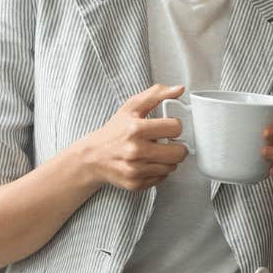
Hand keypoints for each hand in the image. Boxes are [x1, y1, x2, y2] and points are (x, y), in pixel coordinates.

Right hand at [74, 84, 189, 190]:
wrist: (93, 156)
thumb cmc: (114, 130)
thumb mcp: (132, 107)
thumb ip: (156, 94)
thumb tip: (179, 89)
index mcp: (136, 129)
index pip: (176, 128)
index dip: (175, 126)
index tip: (169, 127)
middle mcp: (135, 151)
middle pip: (178, 153)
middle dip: (177, 146)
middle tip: (169, 142)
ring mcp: (136, 169)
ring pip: (172, 167)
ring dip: (168, 159)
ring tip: (156, 152)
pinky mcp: (136, 183)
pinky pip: (162, 178)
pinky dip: (159, 171)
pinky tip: (148, 163)